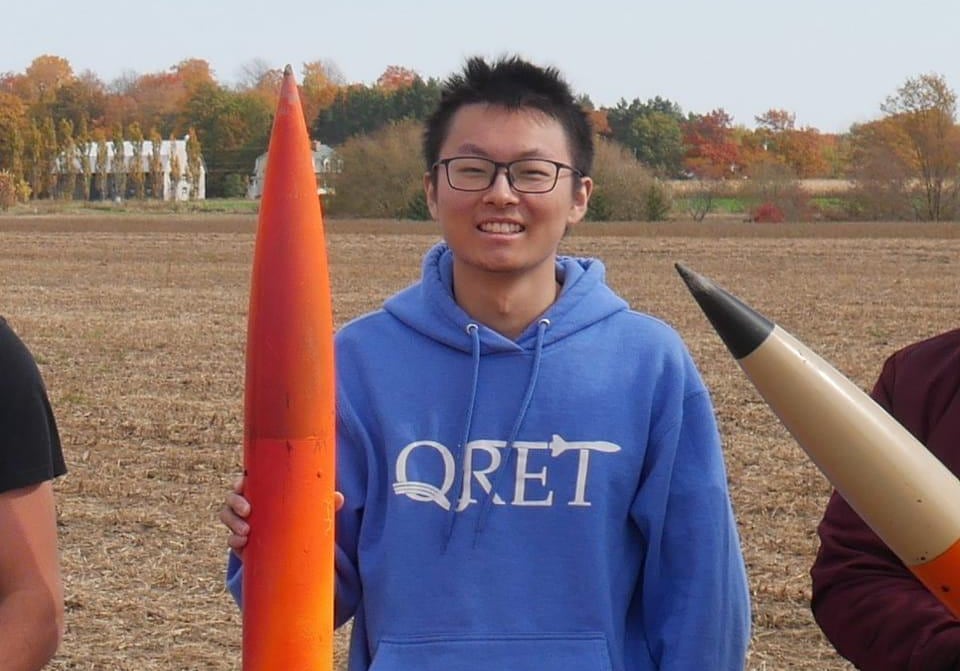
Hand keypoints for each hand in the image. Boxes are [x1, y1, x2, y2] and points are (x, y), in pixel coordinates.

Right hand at [219, 475, 344, 561]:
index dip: (240, 481)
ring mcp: (242, 523)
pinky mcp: (242, 542)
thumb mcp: (310, 508)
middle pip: (232, 498)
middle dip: (235, 503)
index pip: (246, 481)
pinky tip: (243, 544)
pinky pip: (231, 539)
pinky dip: (234, 540)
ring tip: (246, 532)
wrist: (294, 545)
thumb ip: (322, 502)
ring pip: (227, 517)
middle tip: (247, 510)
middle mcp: (249, 504)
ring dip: (233, 523)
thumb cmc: (300, 516)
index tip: (243, 485)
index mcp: (263, 491)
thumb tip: (339, 497)